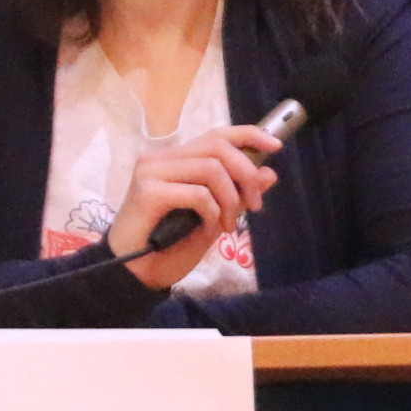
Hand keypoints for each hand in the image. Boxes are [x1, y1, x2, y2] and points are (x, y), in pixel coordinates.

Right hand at [108, 123, 286, 289]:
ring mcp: (151, 172)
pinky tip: (206, 230)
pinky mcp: (148, 191)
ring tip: (228, 226)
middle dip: (247, 174)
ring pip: (211, 169)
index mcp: (174, 161)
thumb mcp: (214, 218)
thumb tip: (269, 173)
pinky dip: (212, 213)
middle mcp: (160, 159)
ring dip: (231, 200)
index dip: (249, 135)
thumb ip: (236, 194)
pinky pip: (198, 194)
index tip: (275, 147)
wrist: (134, 275)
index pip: (216, 135)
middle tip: (255, 205)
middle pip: (218, 146)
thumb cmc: (168, 248)